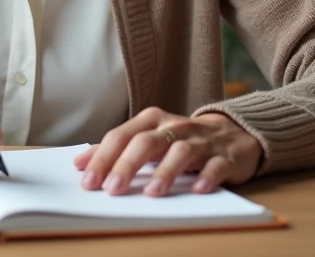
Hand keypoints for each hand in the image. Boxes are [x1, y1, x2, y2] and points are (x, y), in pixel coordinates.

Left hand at [73, 107, 262, 196]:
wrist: (234, 133)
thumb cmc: (182, 139)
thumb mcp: (149, 138)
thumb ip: (117, 149)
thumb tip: (80, 163)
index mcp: (152, 121)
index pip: (122, 136)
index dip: (103, 157)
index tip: (88, 180)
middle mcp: (175, 127)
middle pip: (146, 142)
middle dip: (127, 165)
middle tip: (112, 189)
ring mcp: (201, 141)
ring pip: (181, 152)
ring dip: (165, 172)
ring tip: (152, 193)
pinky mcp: (225, 156)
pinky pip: (216, 165)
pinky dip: (206, 177)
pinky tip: (197, 189)